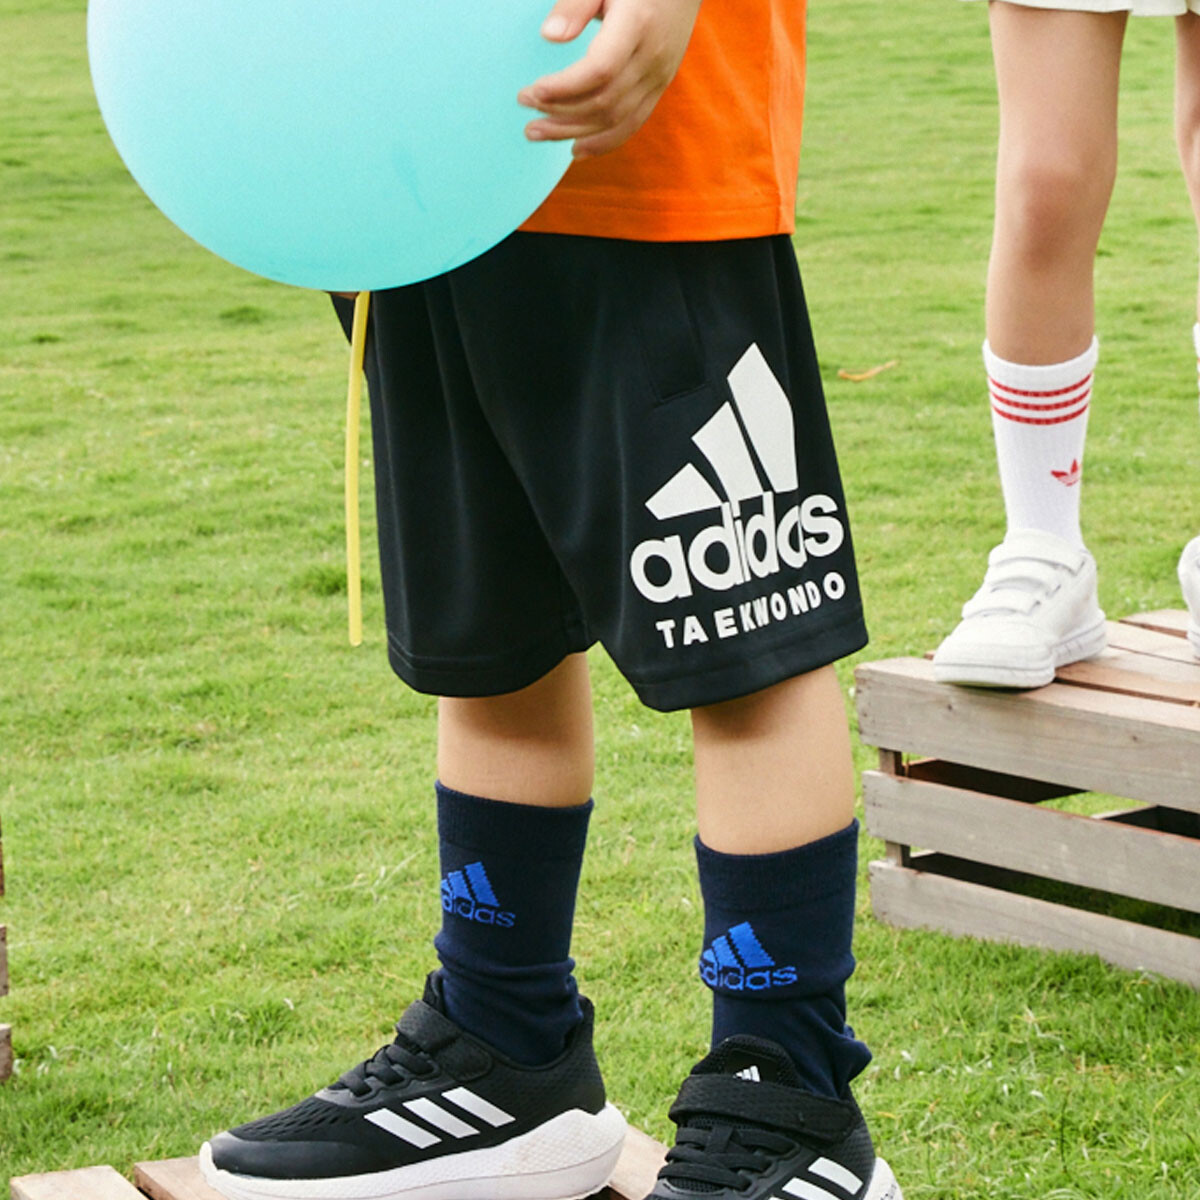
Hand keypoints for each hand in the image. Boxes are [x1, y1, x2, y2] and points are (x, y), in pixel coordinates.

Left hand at [518, 0, 701, 159]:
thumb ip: (576, 5)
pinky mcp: (660, 88)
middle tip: (525, 112)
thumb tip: (549, 36)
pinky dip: (603, 142)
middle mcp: (652, 57)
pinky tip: (575, 149)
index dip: (564, 88)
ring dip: (572, 131)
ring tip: (537, 132)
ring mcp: (659, 77)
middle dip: (559, 113)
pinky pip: (632, 124)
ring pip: (615, 119)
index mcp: (637, 24)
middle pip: (604, 101)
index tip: (531, 92)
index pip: (599, 70)